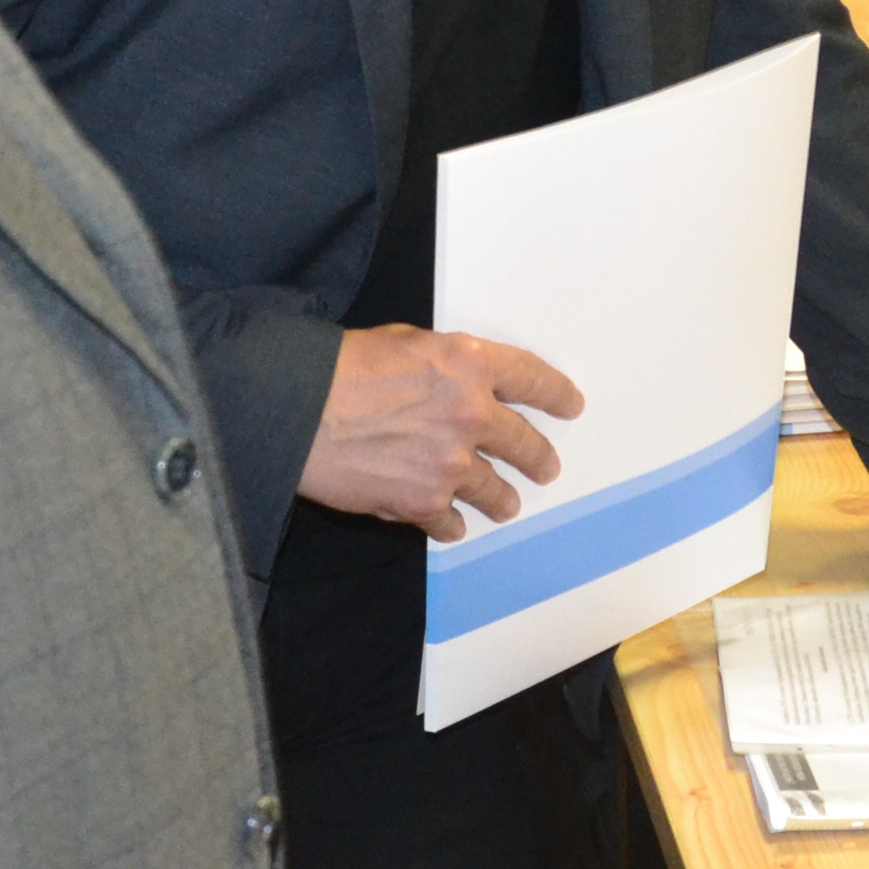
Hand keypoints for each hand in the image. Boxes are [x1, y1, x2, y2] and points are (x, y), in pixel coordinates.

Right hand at [299, 325, 581, 536]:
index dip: (556, 394)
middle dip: (539, 457)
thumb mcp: (406, 342)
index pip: (532, 378)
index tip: (571, 406)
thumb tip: (458, 384)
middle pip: (525, 442)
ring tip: (506, 506)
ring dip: (502, 499)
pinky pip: (451, 521)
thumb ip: (446, 366)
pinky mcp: (425, 501)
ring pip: (496, 490)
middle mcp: (472, 413)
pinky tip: (450, 525)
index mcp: (470, 363)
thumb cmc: (341, 367)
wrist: (297, 410)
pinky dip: (450, 524)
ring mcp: (452, 462)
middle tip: (546, 466)